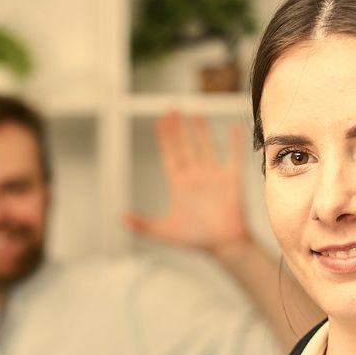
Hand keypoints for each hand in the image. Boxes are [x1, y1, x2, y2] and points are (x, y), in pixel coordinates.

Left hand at [123, 111, 252, 252]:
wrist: (223, 245)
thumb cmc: (195, 239)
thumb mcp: (164, 231)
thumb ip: (143, 224)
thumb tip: (121, 218)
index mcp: (179, 185)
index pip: (170, 155)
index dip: (164, 138)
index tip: (160, 122)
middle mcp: (195, 176)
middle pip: (185, 146)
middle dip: (178, 128)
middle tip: (173, 109)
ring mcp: (213, 176)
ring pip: (205, 147)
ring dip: (200, 132)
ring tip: (195, 115)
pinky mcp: (232, 179)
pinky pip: (233, 156)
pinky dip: (234, 142)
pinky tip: (234, 127)